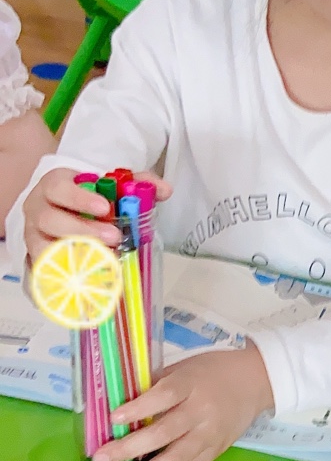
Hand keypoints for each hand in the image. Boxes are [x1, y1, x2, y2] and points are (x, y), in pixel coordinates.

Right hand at [24, 168, 170, 262]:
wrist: (62, 212)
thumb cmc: (85, 199)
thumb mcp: (108, 187)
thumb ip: (137, 183)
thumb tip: (165, 190)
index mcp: (54, 185)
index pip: (59, 188)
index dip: (79, 198)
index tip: (104, 207)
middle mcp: (38, 209)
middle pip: (51, 219)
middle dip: (84, 229)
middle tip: (115, 237)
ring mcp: (34, 235)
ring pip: (45, 246)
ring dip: (77, 254)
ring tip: (106, 258)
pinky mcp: (37, 258)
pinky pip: (46, 270)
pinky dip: (66, 274)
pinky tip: (89, 277)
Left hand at [99, 342, 273, 460]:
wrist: (256, 382)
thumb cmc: (212, 370)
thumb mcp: (184, 368)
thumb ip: (157, 385)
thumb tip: (120, 403)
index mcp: (191, 384)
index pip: (164, 396)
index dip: (139, 408)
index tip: (113, 419)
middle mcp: (201, 411)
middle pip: (164, 432)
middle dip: (130, 447)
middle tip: (100, 458)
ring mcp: (210, 434)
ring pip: (177, 458)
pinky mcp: (217, 449)